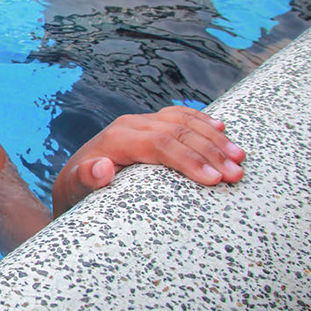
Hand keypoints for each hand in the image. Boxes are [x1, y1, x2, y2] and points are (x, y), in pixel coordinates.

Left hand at [54, 106, 244, 212]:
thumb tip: (101, 167)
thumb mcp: (74, 192)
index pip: (159, 144)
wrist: (72, 182)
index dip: (188, 159)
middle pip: (177, 131)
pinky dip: (202, 122)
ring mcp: (141, 123)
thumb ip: (84, 180)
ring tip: (239, 157)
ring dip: (213, 138)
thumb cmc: (76, 193)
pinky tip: (221, 129)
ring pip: (183, 121)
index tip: (213, 179)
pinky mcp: (149, 125)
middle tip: (236, 174)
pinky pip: (179, 117)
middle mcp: (130, 126)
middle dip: (210, 152)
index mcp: (116, 139)